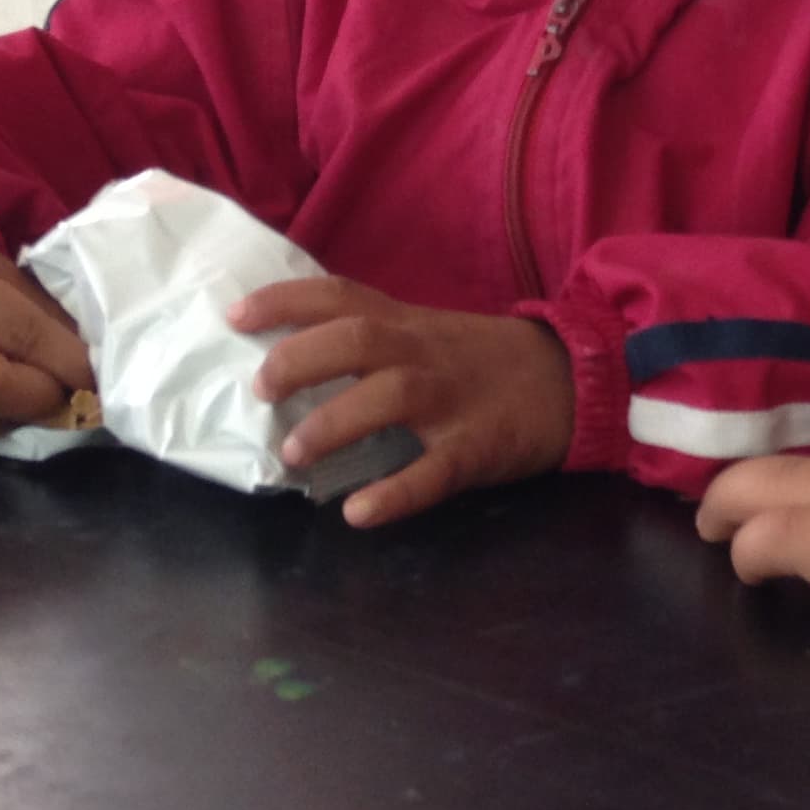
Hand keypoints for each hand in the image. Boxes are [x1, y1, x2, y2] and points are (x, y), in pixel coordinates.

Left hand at [231, 279, 574, 528]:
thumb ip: (374, 341)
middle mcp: (423, 353)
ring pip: (389, 396)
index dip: (285, 302)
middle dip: (301, 359)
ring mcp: (453, 398)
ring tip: (293, 457)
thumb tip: (292, 358)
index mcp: (407, 324)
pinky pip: (435, 470)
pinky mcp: (479, 445)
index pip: (340, 296)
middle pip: (357, 338)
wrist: (575, 379)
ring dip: (335, 423)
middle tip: (259, 389)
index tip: (234, 316)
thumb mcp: (430, 334)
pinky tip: (359, 513)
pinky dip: (396, 493)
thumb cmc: (486, 362)